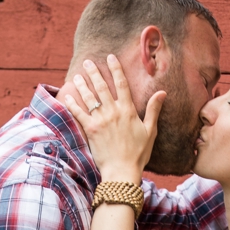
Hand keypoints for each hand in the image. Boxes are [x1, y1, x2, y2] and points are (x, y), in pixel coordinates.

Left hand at [63, 55, 165, 182]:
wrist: (123, 171)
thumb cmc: (138, 154)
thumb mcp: (150, 131)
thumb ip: (153, 110)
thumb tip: (162, 92)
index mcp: (128, 110)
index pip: (121, 84)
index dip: (116, 69)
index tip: (110, 57)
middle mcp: (113, 112)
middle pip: (102, 87)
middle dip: (94, 72)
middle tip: (88, 62)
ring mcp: (101, 120)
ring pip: (89, 97)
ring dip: (82, 85)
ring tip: (77, 75)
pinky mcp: (90, 130)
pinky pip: (79, 113)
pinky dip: (72, 104)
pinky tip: (67, 96)